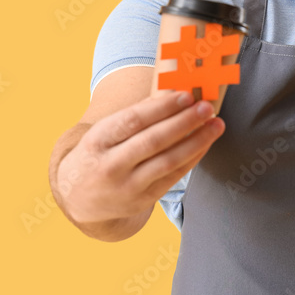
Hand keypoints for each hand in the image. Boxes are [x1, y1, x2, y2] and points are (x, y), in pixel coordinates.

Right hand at [56, 91, 224, 224]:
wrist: (79, 197)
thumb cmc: (98, 154)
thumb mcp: (104, 132)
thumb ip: (135, 116)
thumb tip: (172, 93)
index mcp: (97, 141)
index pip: (132, 121)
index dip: (161, 108)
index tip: (185, 95)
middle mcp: (110, 166)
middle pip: (153, 142)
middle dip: (184, 122)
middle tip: (206, 108)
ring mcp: (127, 187)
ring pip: (168, 162)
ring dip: (197, 141)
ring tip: (215, 124)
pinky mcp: (142, 201)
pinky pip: (173, 177)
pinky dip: (192, 158)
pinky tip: (205, 143)